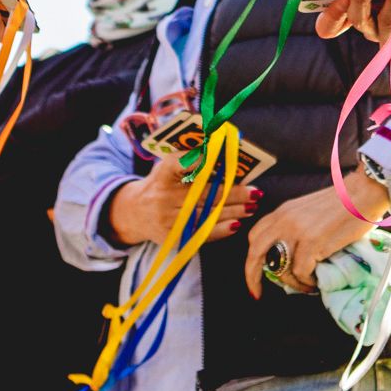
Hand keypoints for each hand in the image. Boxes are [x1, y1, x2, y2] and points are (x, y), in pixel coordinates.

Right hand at [106, 157, 260, 246]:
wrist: (135, 213)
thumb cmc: (160, 184)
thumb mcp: (166, 167)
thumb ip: (189, 159)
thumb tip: (223, 153)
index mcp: (162, 174)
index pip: (177, 164)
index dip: (197, 161)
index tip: (219, 158)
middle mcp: (163, 197)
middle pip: (203, 194)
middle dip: (233, 193)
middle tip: (254, 191)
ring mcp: (167, 219)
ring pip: (206, 215)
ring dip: (233, 211)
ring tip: (252, 205)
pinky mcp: (172, 237)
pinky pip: (201, 234)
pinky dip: (221, 229)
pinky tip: (237, 223)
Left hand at [246, 175, 388, 297]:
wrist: (365, 192)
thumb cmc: (345, 203)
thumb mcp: (309, 212)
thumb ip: (296, 230)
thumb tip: (291, 259)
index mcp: (283, 211)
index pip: (255, 237)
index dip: (251, 259)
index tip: (256, 277)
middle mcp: (285, 220)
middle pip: (256, 252)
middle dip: (252, 276)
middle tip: (258, 292)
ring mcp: (297, 230)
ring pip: (280, 267)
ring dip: (292, 282)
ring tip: (306, 284)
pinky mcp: (313, 241)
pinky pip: (301, 272)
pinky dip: (307, 282)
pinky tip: (317, 280)